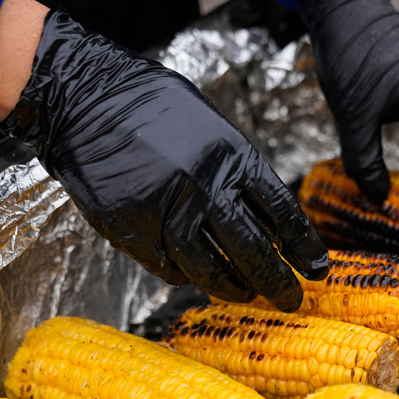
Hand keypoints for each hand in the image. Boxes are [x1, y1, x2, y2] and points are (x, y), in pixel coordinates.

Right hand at [2, 9, 328, 311]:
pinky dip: (184, 276)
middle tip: (291, 299)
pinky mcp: (130, 230)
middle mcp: (204, 186)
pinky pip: (167, 267)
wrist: (82, 99)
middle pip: (252, 249)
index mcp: (231, 154)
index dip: (302, 245)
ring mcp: (165, 212)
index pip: (281, 211)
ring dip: (232, 287)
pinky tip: (194, 277)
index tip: (316, 268)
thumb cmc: (147, 103)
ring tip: (246, 294)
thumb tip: (262, 216)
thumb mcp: (208, 122)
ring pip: (208, 269)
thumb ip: (234, 167)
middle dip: (277, 281)